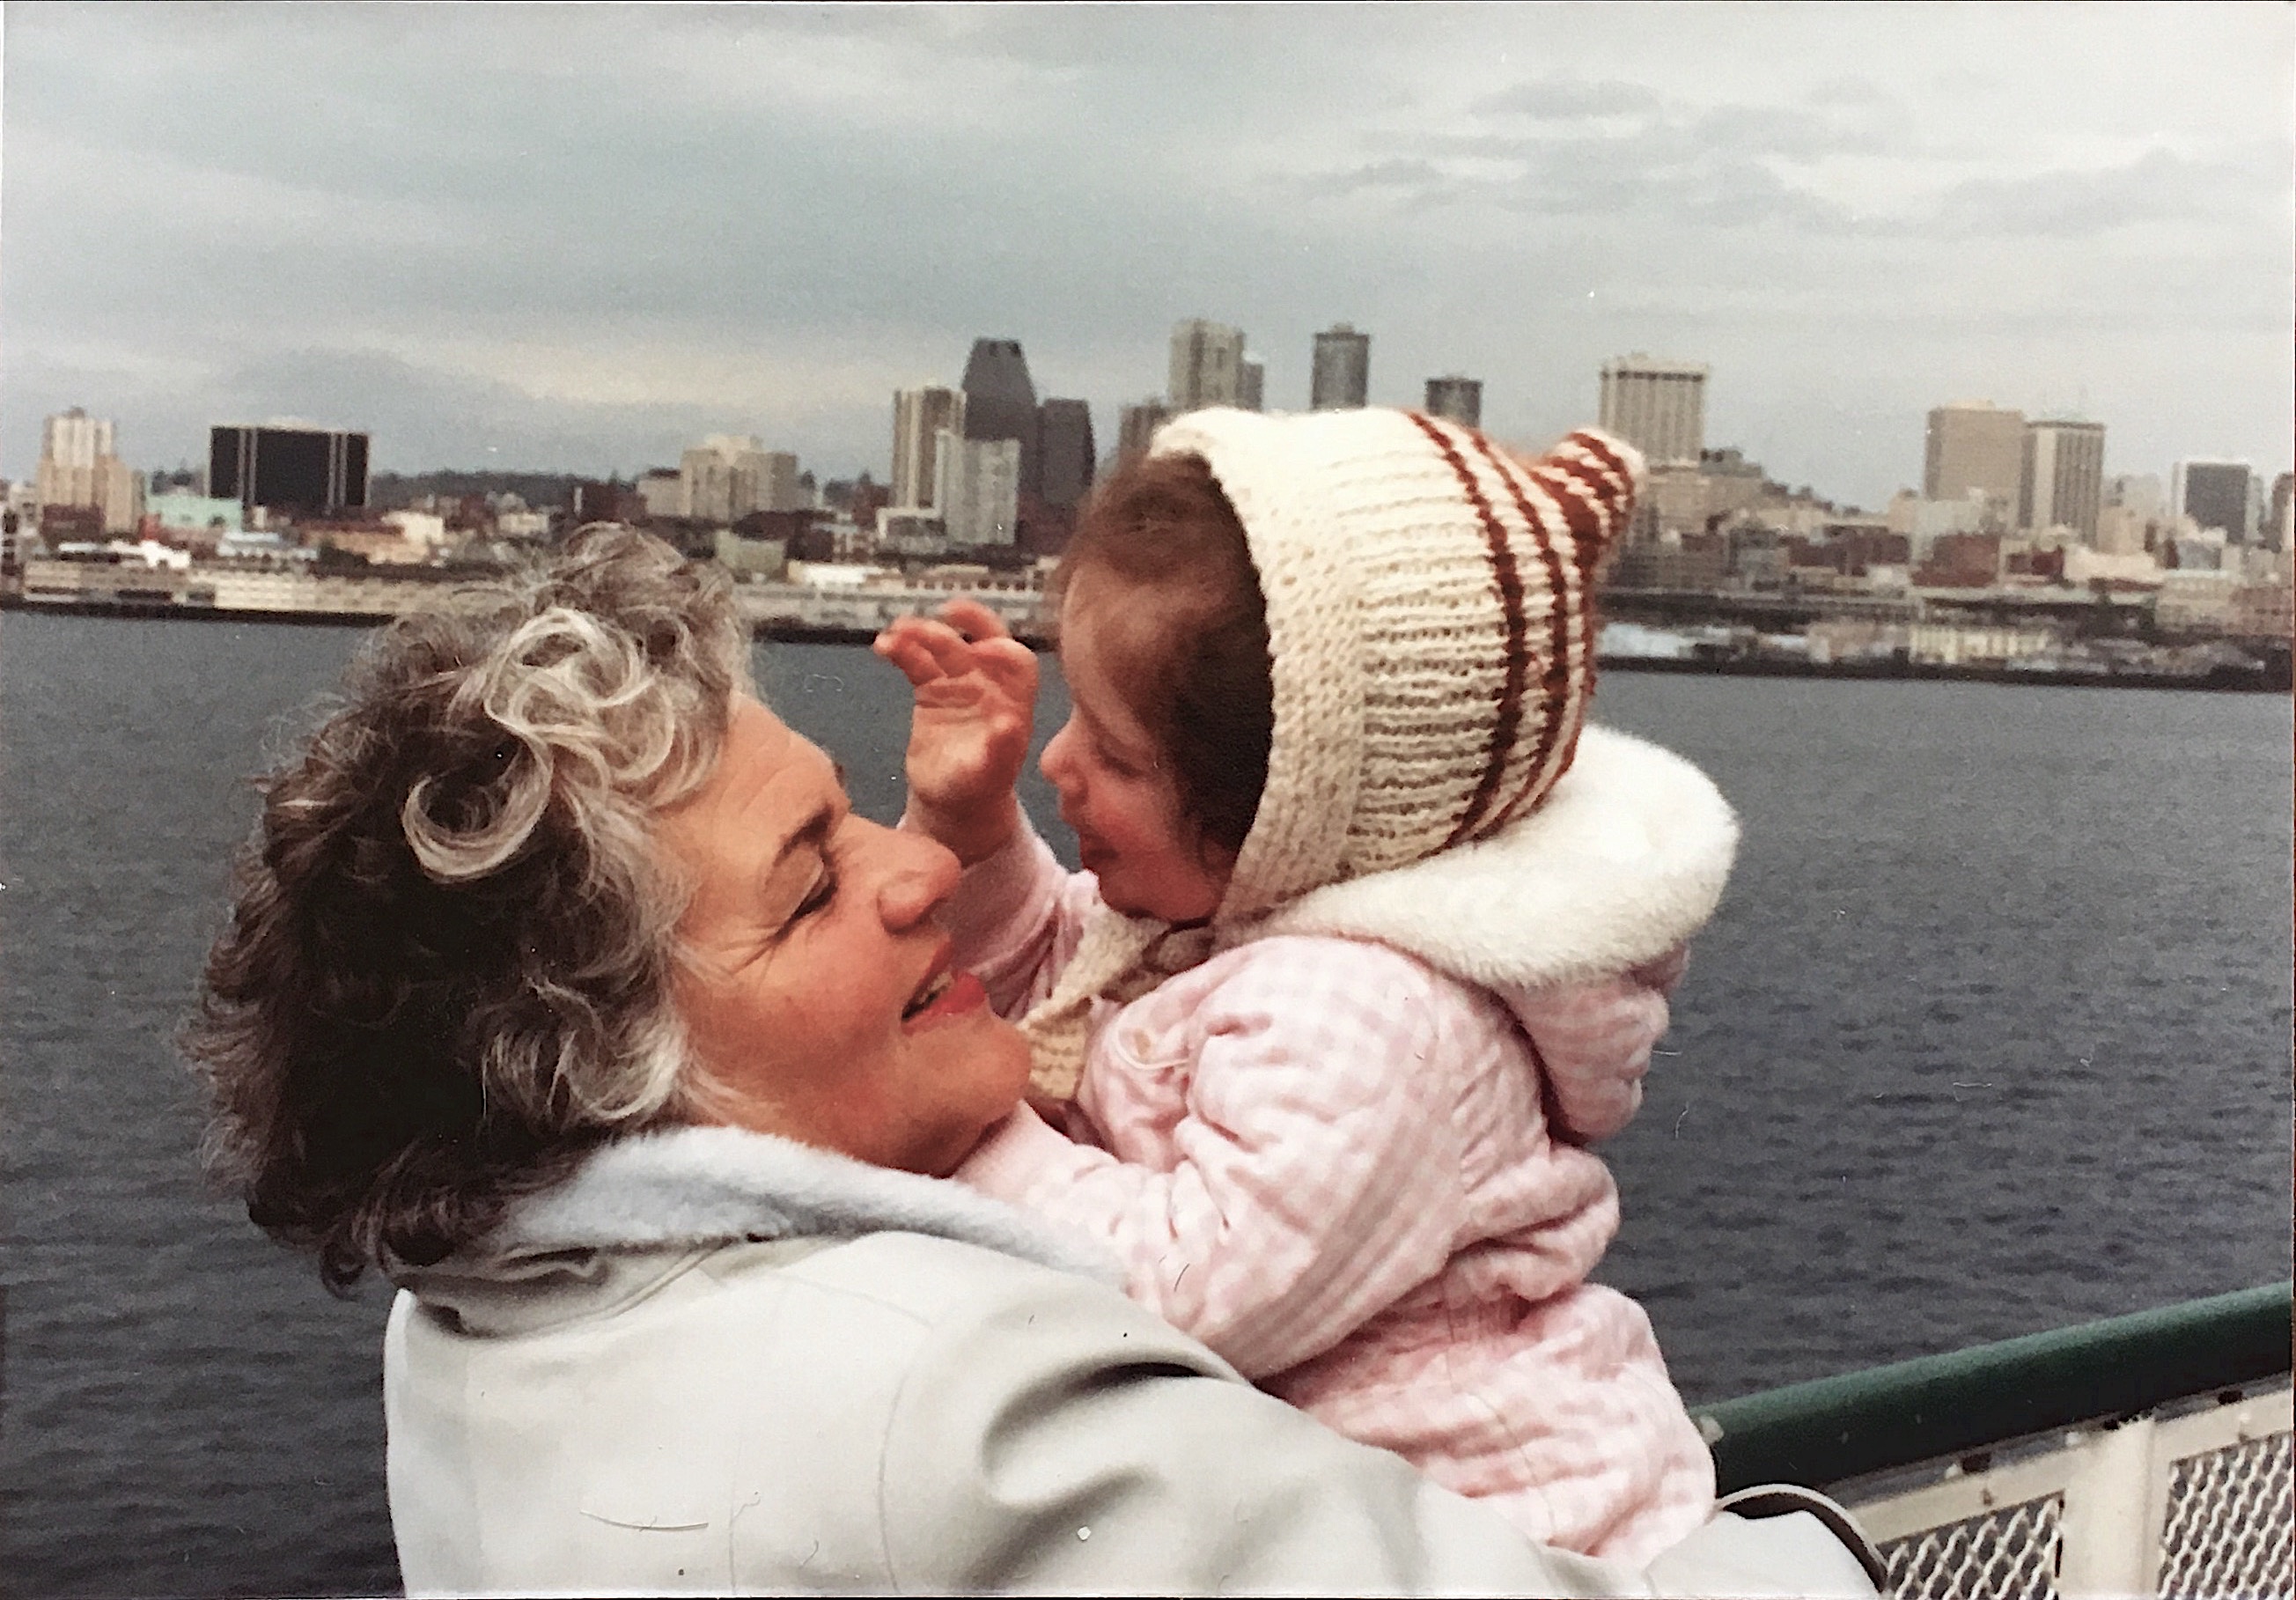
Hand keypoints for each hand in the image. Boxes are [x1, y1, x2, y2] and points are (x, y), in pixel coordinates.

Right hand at [873, 597, 1037, 866]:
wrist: (951, 802)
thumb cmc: (978, 789)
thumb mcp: (989, 775)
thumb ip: (1000, 750)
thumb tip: (1010, 724)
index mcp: (1014, 701)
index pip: (1018, 662)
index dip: (1004, 652)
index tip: (981, 650)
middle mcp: (989, 684)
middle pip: (983, 639)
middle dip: (968, 622)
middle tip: (946, 614)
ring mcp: (959, 683)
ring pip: (944, 646)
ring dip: (922, 633)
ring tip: (896, 632)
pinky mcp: (930, 688)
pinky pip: (915, 661)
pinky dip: (900, 650)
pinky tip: (882, 645)